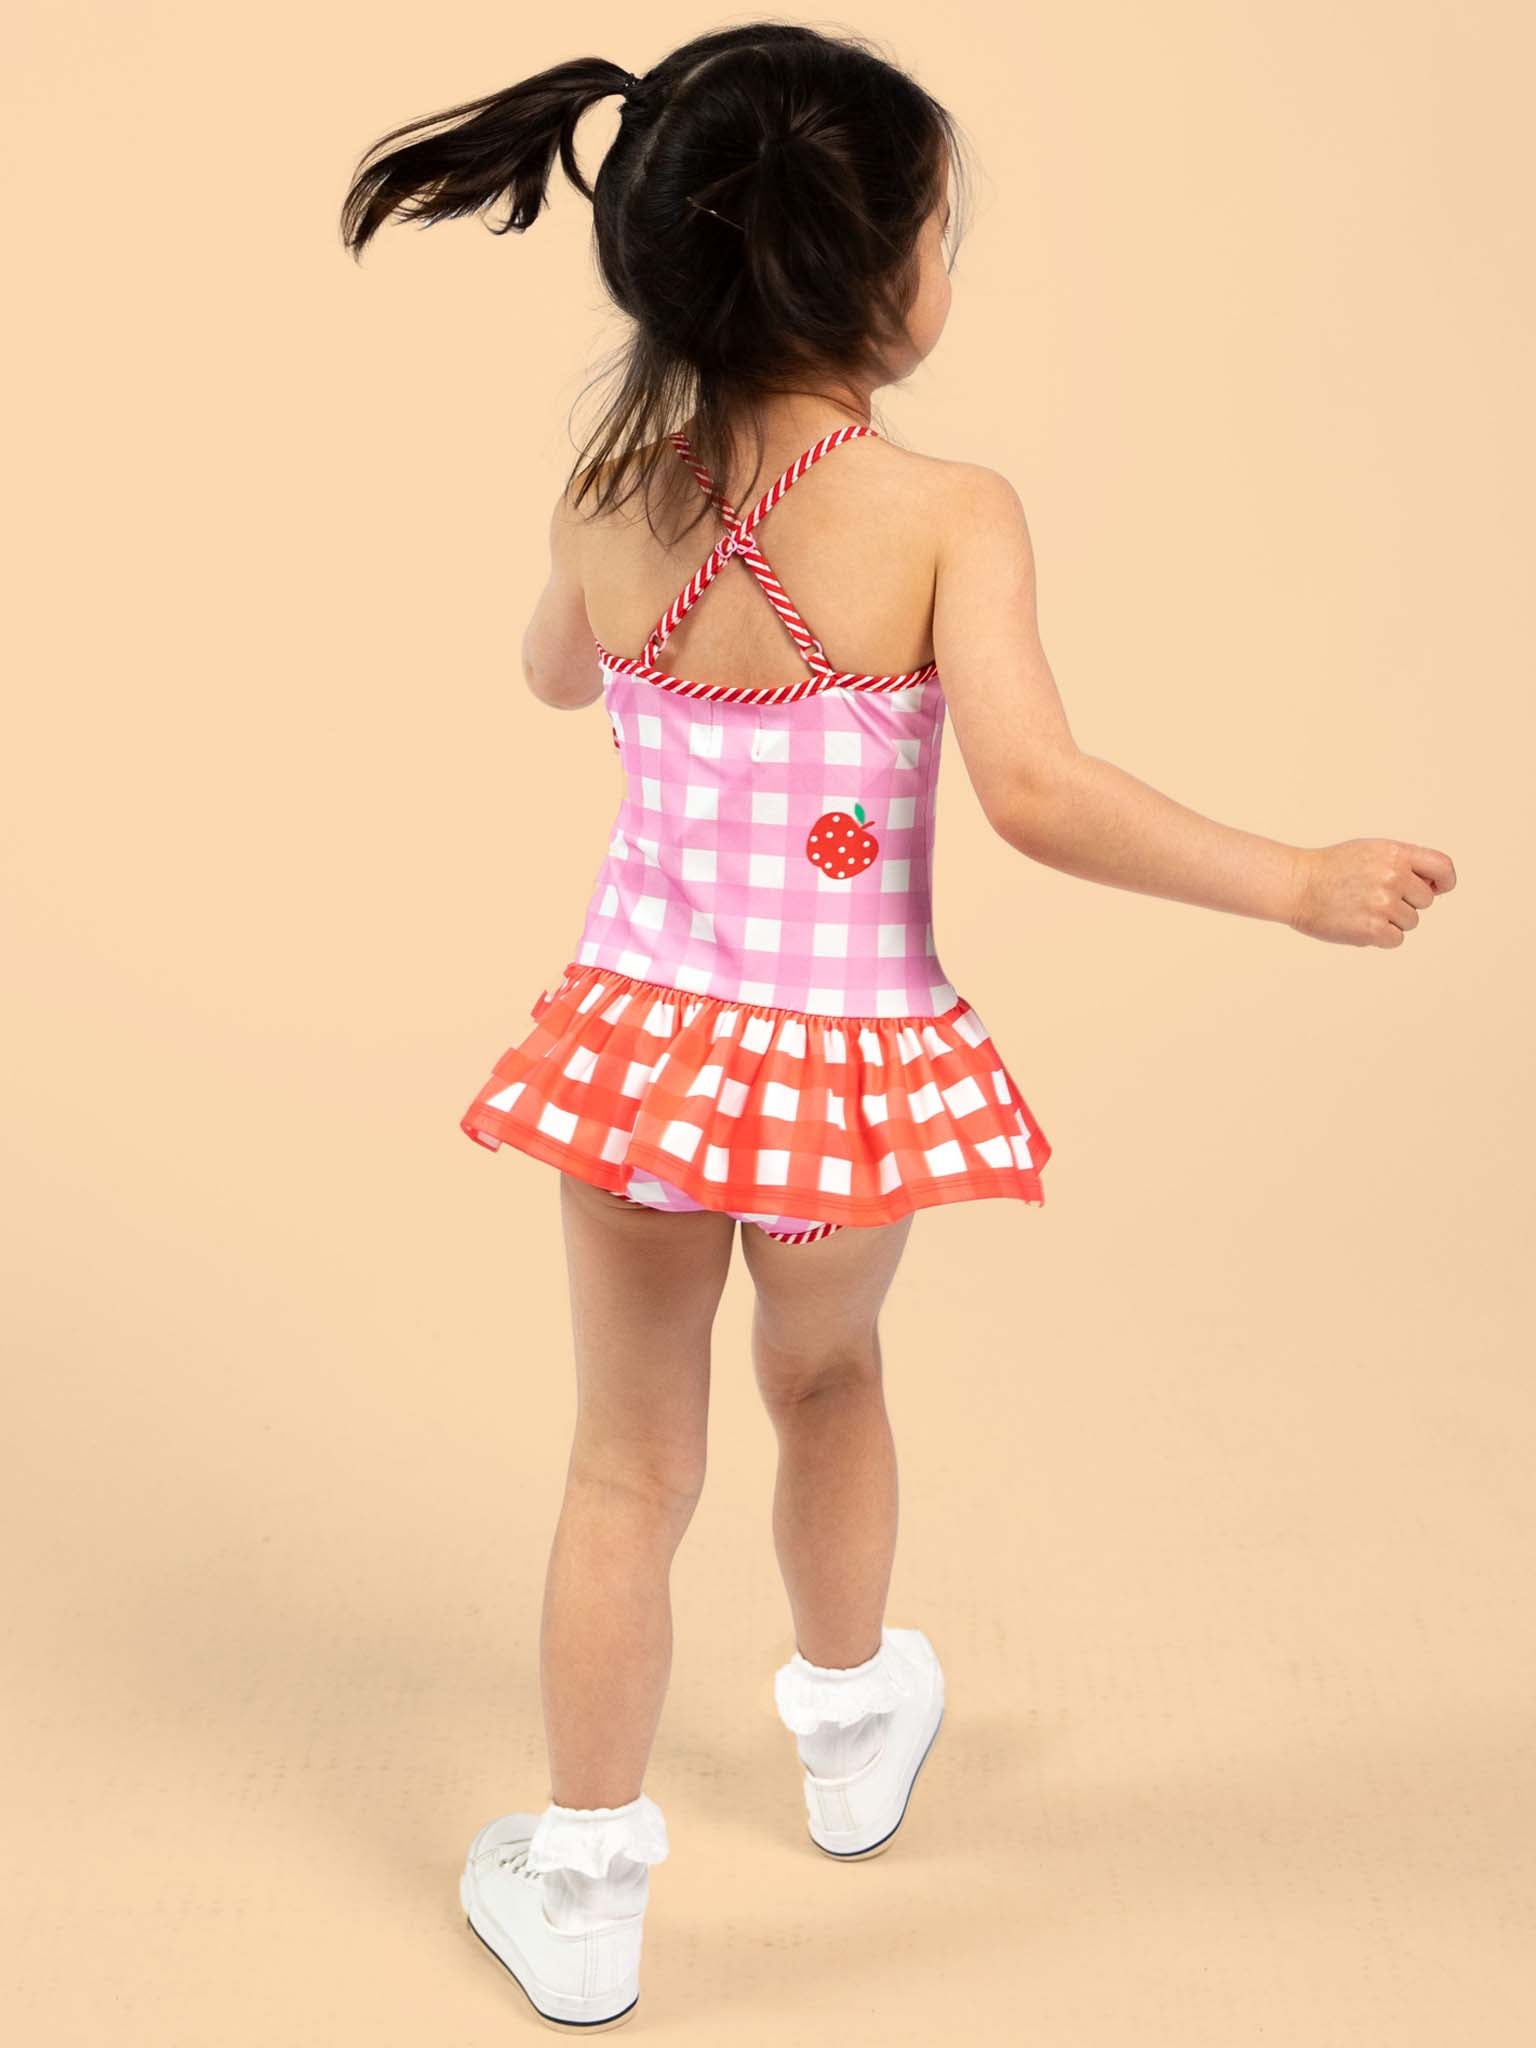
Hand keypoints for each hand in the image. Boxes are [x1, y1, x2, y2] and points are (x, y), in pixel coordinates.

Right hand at [1287, 839, 1456, 946]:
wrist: (1297, 885)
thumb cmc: (1332, 868)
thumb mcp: (1371, 851)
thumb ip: (1404, 863)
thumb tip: (1435, 887)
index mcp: (1396, 854)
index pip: (1443, 868)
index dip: (1444, 882)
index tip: (1437, 889)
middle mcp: (1394, 877)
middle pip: (1426, 901)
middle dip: (1406, 902)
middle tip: (1374, 897)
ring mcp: (1383, 903)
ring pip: (1411, 921)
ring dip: (1391, 920)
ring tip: (1362, 908)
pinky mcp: (1372, 928)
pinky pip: (1396, 939)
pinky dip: (1381, 937)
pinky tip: (1359, 923)